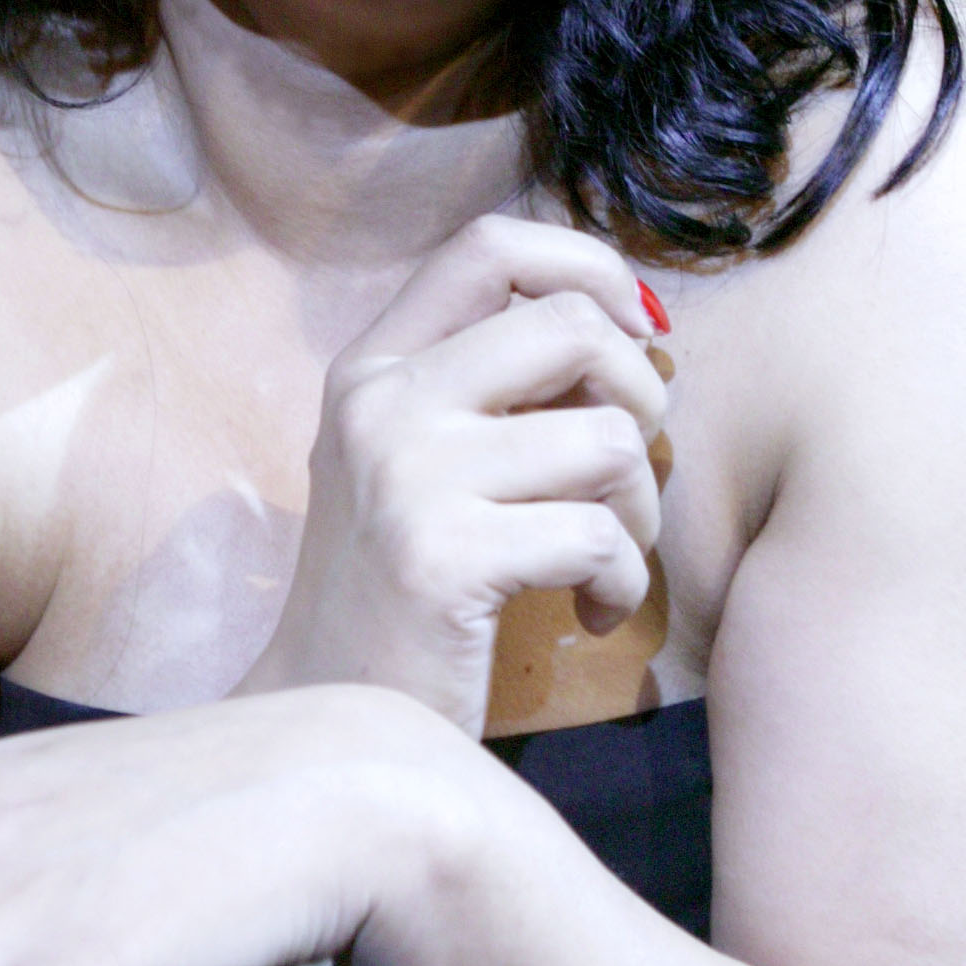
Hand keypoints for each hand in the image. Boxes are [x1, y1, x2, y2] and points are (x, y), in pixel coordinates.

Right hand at [240, 215, 672, 736]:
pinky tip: (588, 614)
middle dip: (640, 396)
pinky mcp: (445, 558)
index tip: (633, 333)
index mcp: (374, 368)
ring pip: (609, 438)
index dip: (587, 268)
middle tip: (624, 470)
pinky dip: (621, 583)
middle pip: (571, 327)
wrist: (326, 719)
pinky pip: (599, 536)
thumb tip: (631, 326)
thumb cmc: (401, 595)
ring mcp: (409, 477)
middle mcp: (382, 404)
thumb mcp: (416, 463)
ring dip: (640, 511)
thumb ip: (491, 387)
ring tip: (603, 558)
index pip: (490, 246)